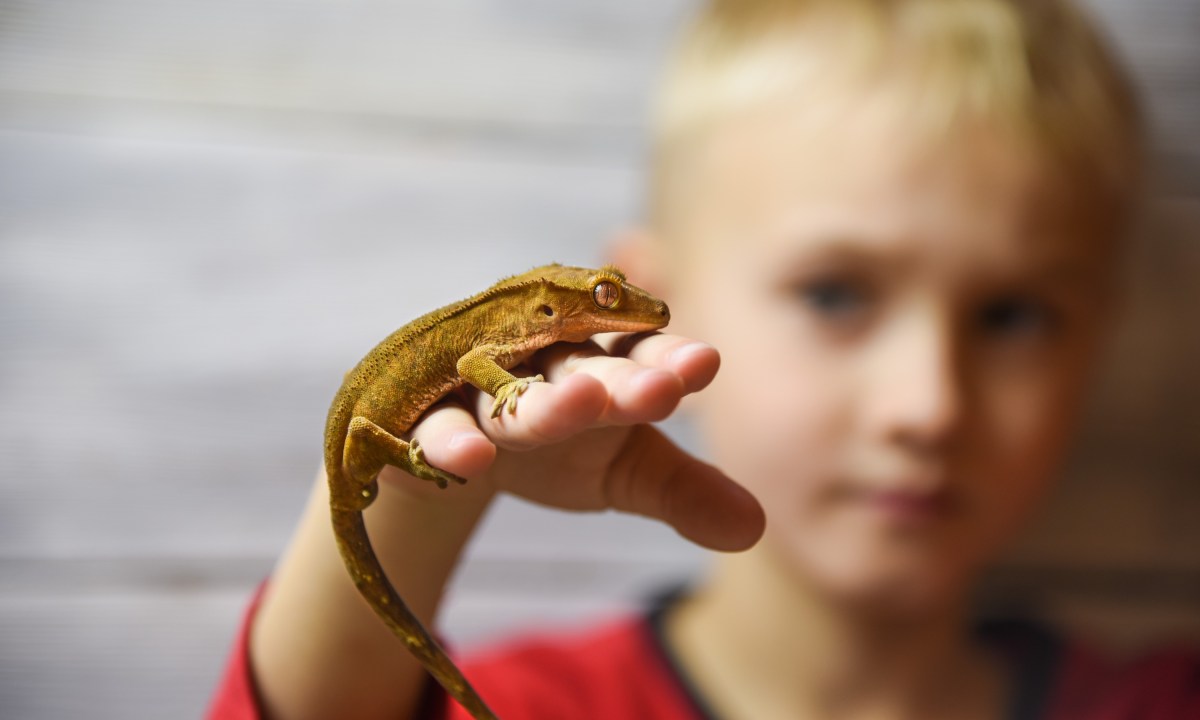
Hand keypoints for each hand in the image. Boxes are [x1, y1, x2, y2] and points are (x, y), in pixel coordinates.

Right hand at [376, 333, 764, 551]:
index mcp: (602, 367)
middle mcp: (543, 366)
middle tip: (658, 388)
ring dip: (542, 401)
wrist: (461, 450)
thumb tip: (754, 530)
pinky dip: (450, 441)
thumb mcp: (625, 472)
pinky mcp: (424, 419)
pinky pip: (436, 426)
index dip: (668, 361)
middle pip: (581, 368)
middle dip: (617, 379)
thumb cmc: (561, 446)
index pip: (639, 356)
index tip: (704, 365)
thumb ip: (684, 493)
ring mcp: (480, 388)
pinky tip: (472, 460)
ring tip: (578, 406)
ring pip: (511, 393)